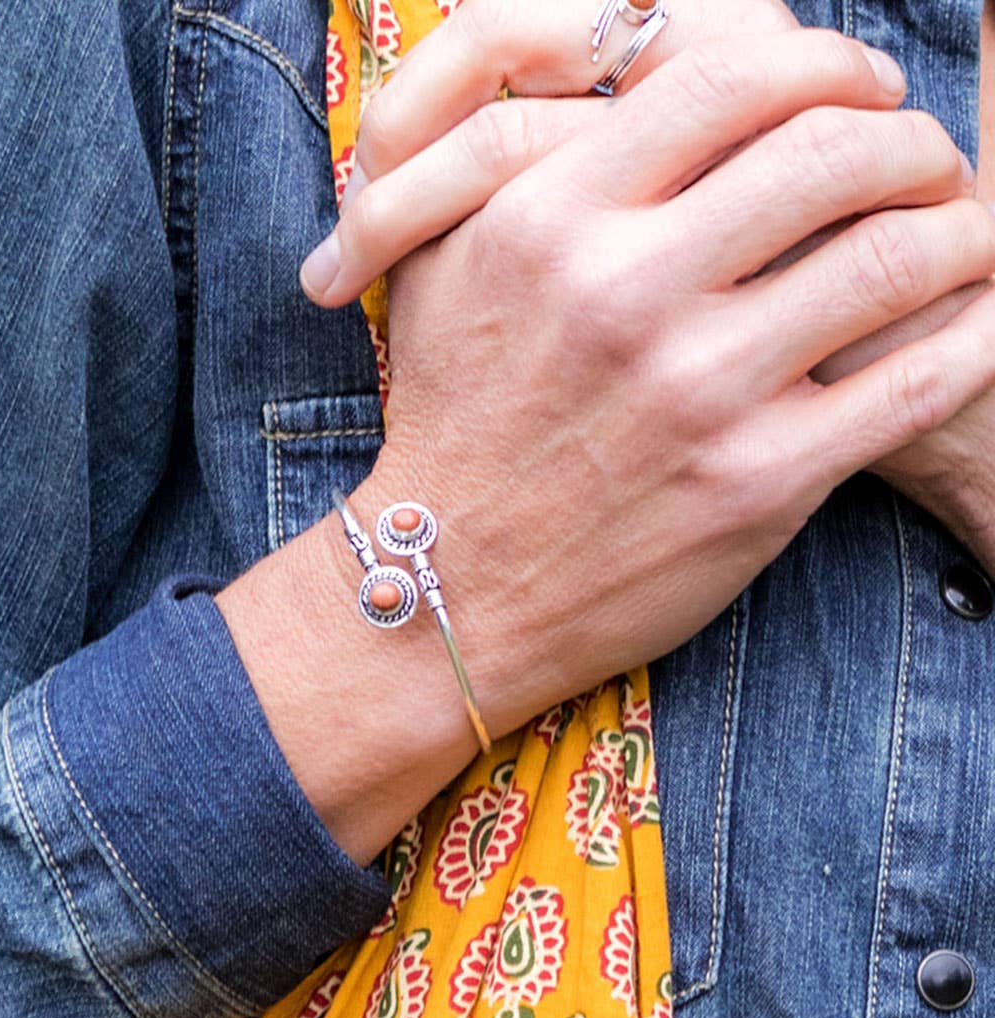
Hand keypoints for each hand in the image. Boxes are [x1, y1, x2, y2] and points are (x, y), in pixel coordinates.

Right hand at [222, 31, 994, 864]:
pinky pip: (917, 381)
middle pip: (836, 150)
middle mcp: (624, 294)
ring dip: (961, 231)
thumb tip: (643, 86)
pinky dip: (973, 336)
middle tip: (920, 164)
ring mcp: (697, 393)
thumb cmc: (453, 425)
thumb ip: (530, 167)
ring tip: (958, 239)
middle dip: (909, 140)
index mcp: (547, 221)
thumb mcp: (444, 274)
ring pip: (900, 256)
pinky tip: (972, 324)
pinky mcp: (757, 484)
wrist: (451, 587)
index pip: (733, 78)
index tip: (856, 90)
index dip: (826, 63)